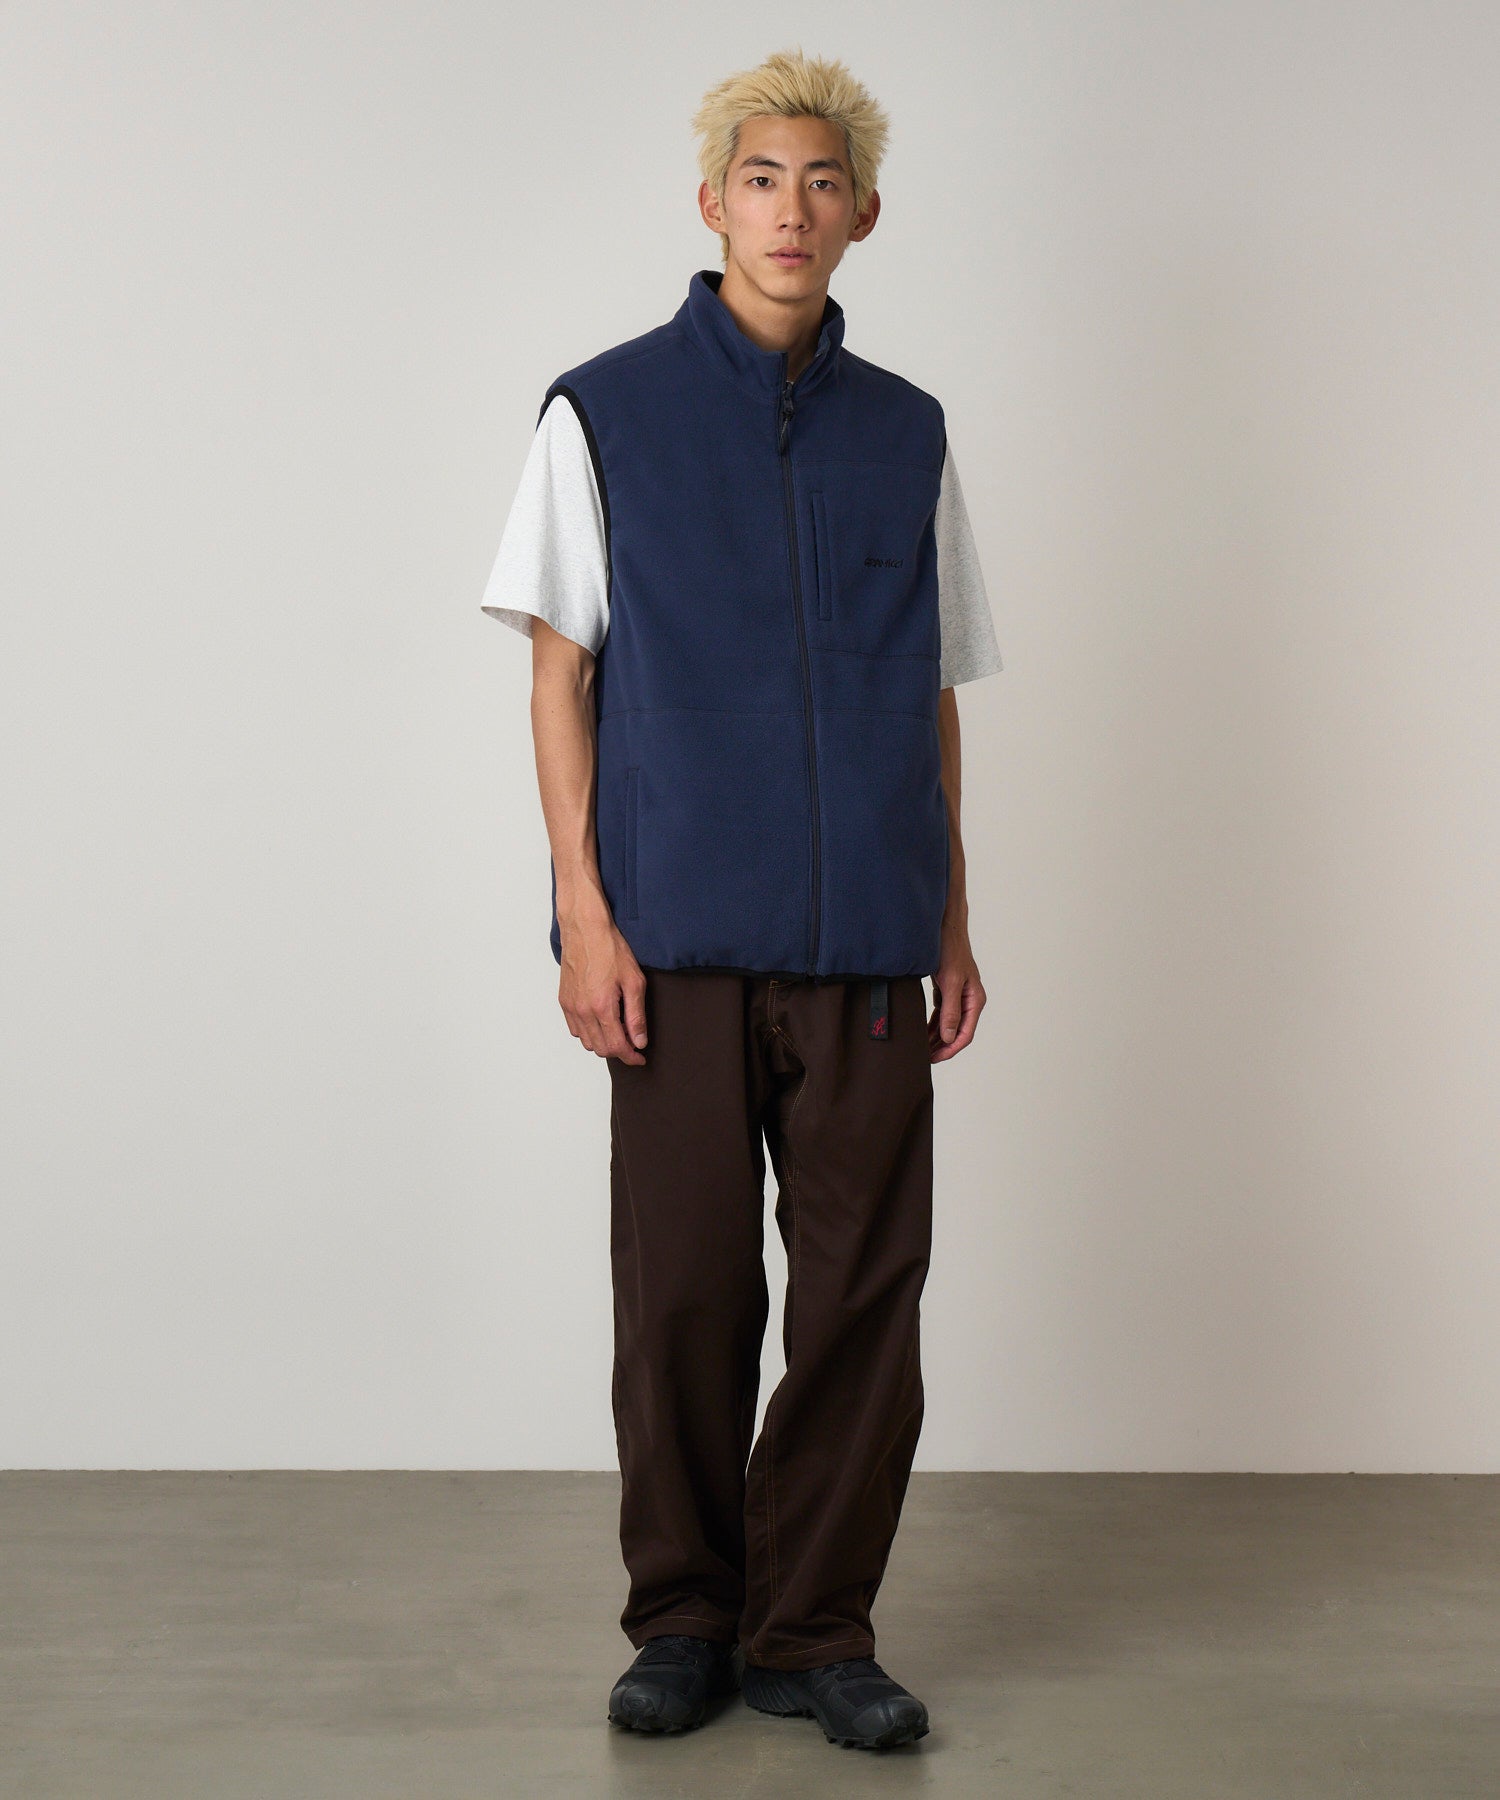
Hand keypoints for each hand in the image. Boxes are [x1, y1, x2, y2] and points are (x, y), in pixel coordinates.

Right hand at [558, 923, 648, 1062]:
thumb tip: (639, 1041)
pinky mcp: (564, 1000)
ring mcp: (571, 1006)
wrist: (586, 930)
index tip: (640, 1057)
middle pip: (601, 1048)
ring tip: (619, 1032)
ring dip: (603, 1043)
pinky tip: (601, 1022)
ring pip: (586, 1041)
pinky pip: (575, 1029)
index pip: (617, 1046)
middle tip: (633, 1044)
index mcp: (602, 1007)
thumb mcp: (634, 981)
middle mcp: (582, 1011)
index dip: (631, 1056)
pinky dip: (588, 1033)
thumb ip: (636, 1016)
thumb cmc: (611, 949)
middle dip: (619, 1051)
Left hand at [928, 930, 985, 1061]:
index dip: (949, 1049)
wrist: (945, 927)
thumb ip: (950, 1011)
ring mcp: (959, 995)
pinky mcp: (948, 990)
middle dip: (941, 1047)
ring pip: (948, 1024)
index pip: (965, 1034)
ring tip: (921, 1049)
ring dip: (936, 1037)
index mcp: (974, 1000)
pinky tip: (923, 1032)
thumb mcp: (950, 981)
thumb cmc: (950, 950)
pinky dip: (933, 1024)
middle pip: (957, 1032)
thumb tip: (949, 1037)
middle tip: (924, 1058)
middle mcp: (969, 1000)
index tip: (933, 1058)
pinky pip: (941, 1013)